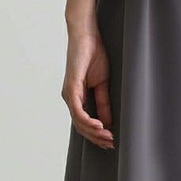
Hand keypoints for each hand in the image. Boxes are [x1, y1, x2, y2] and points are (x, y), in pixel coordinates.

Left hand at [61, 26, 113, 148]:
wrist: (87, 36)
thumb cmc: (94, 55)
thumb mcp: (102, 84)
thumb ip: (103, 103)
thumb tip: (107, 122)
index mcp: (77, 97)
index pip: (84, 123)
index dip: (96, 135)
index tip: (111, 142)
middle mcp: (70, 98)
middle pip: (80, 126)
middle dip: (96, 138)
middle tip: (111, 144)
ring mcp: (69, 94)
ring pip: (79, 121)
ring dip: (94, 132)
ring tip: (108, 137)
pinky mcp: (71, 87)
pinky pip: (78, 110)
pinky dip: (88, 120)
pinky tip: (100, 126)